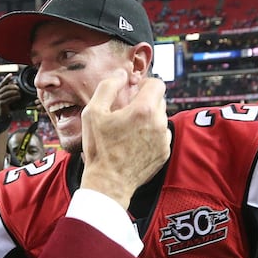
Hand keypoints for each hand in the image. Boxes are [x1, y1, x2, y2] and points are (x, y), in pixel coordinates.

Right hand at [0, 73, 21, 114]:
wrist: (3, 113)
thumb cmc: (6, 103)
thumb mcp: (6, 95)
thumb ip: (8, 88)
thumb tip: (14, 81)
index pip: (2, 82)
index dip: (7, 78)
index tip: (11, 74)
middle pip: (6, 87)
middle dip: (13, 87)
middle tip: (19, 88)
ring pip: (8, 93)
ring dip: (15, 92)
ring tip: (19, 93)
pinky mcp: (1, 103)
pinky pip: (9, 99)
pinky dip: (15, 97)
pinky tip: (18, 97)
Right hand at [80, 75, 170, 208]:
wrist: (108, 183)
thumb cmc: (98, 148)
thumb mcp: (93, 113)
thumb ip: (108, 87)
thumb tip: (121, 74)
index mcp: (143, 110)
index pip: (157, 84)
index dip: (144, 84)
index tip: (132, 92)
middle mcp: (159, 122)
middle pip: (159, 100)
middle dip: (145, 101)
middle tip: (126, 112)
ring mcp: (164, 139)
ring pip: (160, 118)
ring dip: (148, 119)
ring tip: (128, 131)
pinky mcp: (164, 153)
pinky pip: (161, 135)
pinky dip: (151, 135)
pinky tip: (133, 144)